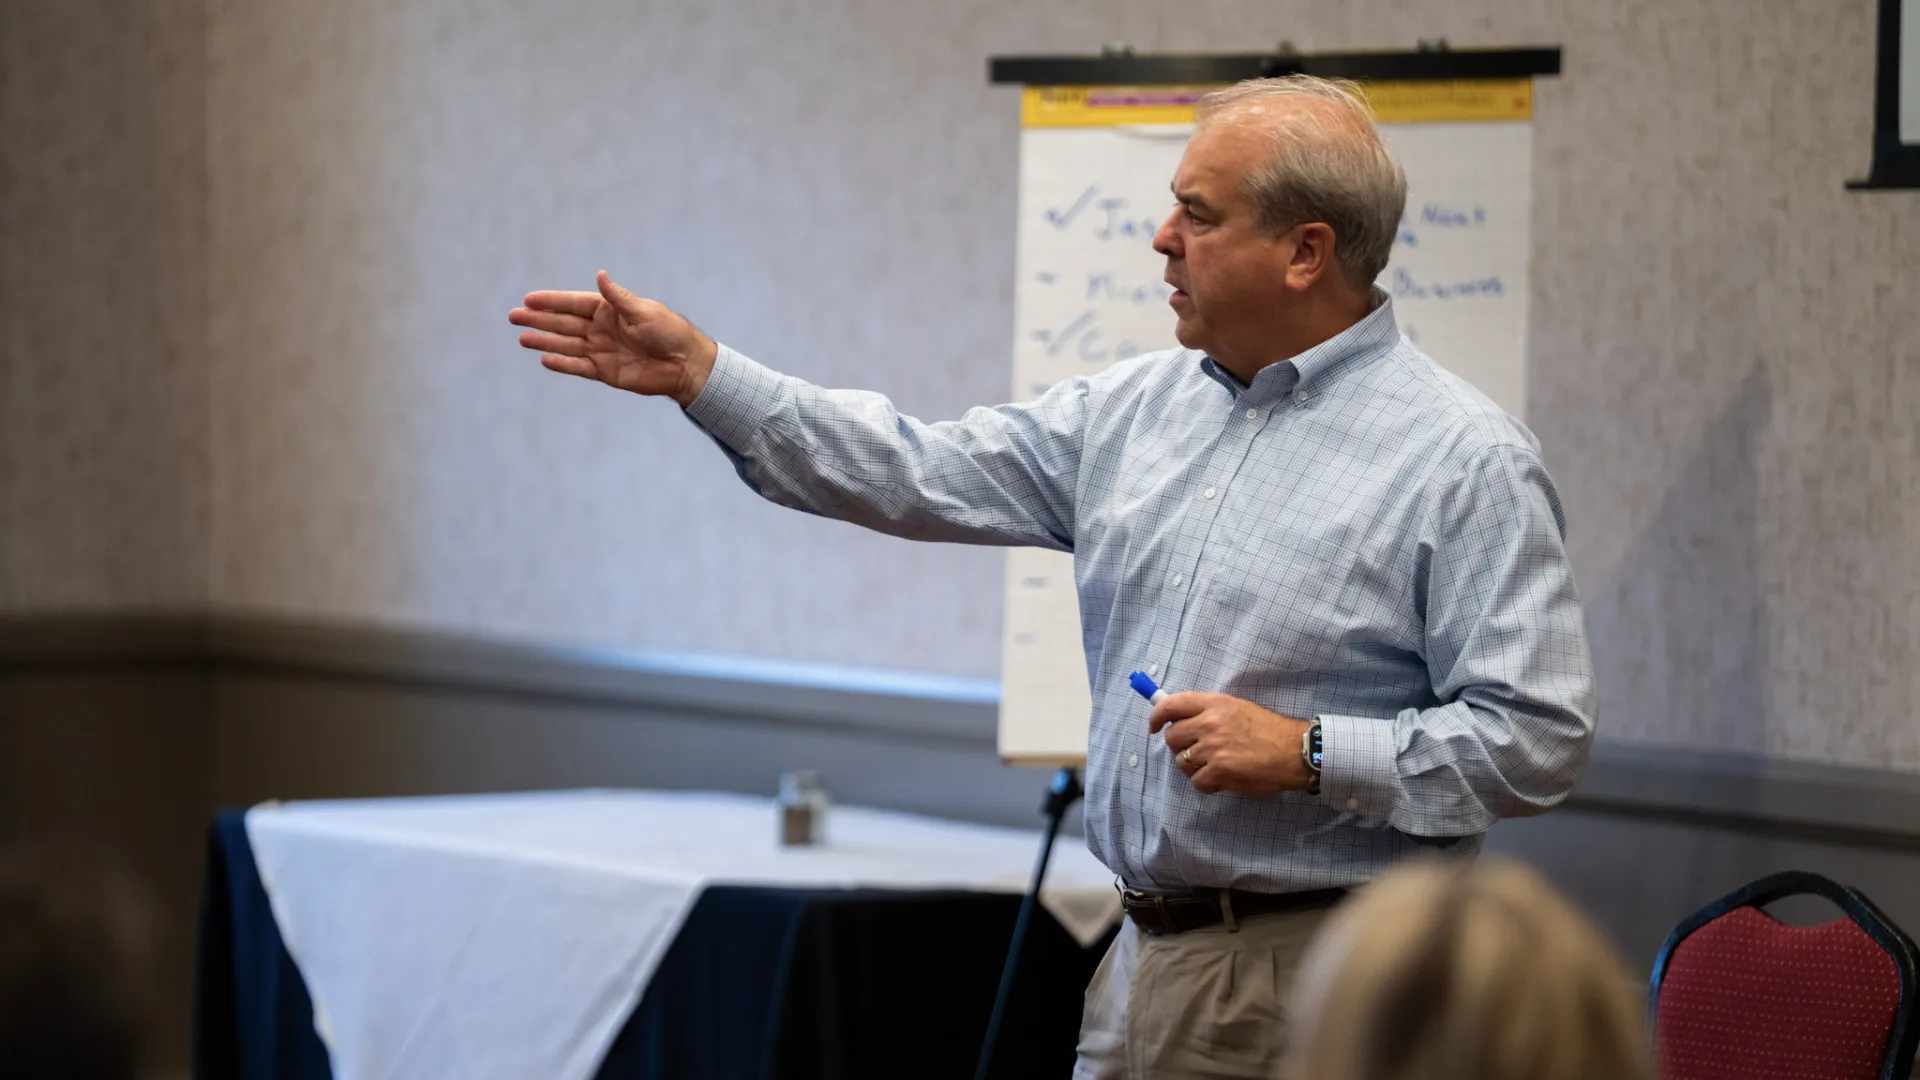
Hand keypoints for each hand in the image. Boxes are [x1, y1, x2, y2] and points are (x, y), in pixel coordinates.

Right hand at [509, 271, 718, 406]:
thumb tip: (600, 275)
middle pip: (564, 323)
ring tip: (522, 338)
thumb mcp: (643, 311)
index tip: (528, 299)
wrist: (685, 365)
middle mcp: (602, 329)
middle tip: (513, 316)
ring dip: (544, 340)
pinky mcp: (606, 371)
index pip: (574, 303)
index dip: (551, 301)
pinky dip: (562, 363)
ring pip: (566, 344)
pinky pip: (579, 366)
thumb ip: (618, 298)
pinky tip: (544, 359)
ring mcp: (602, 350)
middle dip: (539, 319)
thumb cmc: (669, 332)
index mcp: (610, 310)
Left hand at [1148, 692, 1312, 795]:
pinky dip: (1207, 784)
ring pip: (1182, 762)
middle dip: (1180, 746)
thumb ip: (1208, 711)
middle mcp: (1209, 723)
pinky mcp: (1219, 771)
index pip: (1171, 705)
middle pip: (1172, 737)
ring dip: (1194, 767)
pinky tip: (1221, 779)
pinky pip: (1197, 782)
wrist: (1294, 751)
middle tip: (1198, 751)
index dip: (1156, 716)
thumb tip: (1178, 720)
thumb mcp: (1237, 708)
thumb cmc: (1267, 730)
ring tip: (1214, 766)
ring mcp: (1213, 748)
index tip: (1153, 727)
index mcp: (1214, 704)